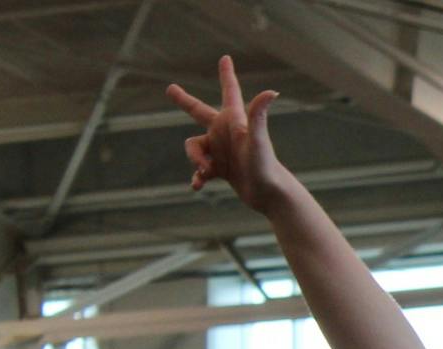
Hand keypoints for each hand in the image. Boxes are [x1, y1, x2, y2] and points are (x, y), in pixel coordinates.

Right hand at [165, 55, 288, 211]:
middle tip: (170, 89)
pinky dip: (197, 178)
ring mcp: (221, 151)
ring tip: (206, 170)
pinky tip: (197, 186)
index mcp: (233, 120)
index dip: (226, 74)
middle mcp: (225, 133)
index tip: (226, 58)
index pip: (229, 91)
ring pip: (193, 148)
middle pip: (197, 111)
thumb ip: (258, 114)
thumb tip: (272, 91)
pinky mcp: (221, 170)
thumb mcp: (257, 139)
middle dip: (184, 100)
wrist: (270, 195)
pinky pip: (200, 171)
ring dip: (195, 159)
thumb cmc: (264, 165)